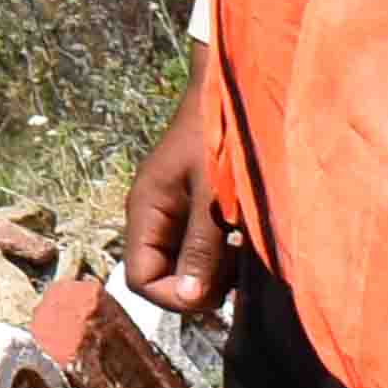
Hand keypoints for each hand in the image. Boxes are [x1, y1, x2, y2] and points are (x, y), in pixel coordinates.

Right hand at [117, 72, 229, 316]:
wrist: (231, 89)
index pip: (139, 277)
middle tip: (237, 277)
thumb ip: (201, 248)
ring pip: (185, 263)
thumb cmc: (218, 136)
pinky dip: (224, 254)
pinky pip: (202, 246)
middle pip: (161, 274)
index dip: (172, 296)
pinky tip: (247, 243)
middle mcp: (153, 217)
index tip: (215, 296)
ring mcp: (174, 212)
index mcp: (145, 212)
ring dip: (214, 271)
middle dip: (197, 285)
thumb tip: (188, 298)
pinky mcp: (196, 207)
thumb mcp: (213, 197)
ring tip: (245, 257)